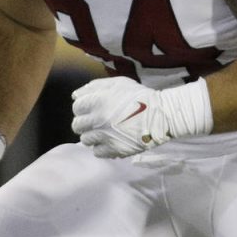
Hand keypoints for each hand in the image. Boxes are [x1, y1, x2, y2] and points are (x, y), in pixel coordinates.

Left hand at [71, 76, 211, 158]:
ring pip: (85, 140)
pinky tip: (111, 140)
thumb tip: (76, 95)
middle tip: (97, 121)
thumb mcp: (117, 83)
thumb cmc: (139, 96)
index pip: (77, 107)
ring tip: (104, 131)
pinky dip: (102, 147)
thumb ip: (94, 87)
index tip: (91, 108)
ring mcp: (105, 136)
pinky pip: (97, 152)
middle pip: (77, 125)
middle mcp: (98, 120)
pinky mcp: (114, 150)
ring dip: (92, 135)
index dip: (83, 107)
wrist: (160, 114)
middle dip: (85, 122)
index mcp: (98, 101)